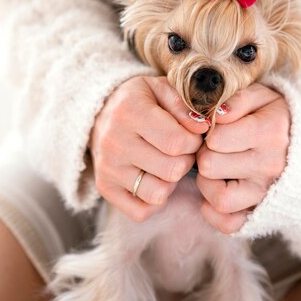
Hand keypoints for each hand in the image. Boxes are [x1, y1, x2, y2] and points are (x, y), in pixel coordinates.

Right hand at [89, 76, 208, 220]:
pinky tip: (153, 179)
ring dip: (170, 182)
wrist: (97, 112)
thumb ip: (184, 106)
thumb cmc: (138, 101)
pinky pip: (141, 211)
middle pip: (172, 170)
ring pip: (159, 194)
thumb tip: (203, 128)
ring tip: (166, 164)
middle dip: (186, 161)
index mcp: (130, 112)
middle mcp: (115, 142)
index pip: (177, 142)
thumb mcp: (160, 89)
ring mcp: (108, 168)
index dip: (194, 142)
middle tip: (180, 151)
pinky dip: (153, 201)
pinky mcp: (105, 188)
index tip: (191, 136)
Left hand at [196, 83, 289, 233]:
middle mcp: (270, 166)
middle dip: (205, 154)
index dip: (208, 132)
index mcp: (270, 132)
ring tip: (216, 169)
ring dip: (207, 183)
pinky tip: (217, 191)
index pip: (215, 138)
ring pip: (218, 198)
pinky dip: (214, 213)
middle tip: (214, 149)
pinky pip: (229, 224)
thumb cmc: (279, 117)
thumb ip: (237, 100)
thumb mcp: (263, 96)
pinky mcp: (262, 213)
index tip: (217, 129)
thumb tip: (216, 116)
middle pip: (210, 166)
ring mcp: (267, 192)